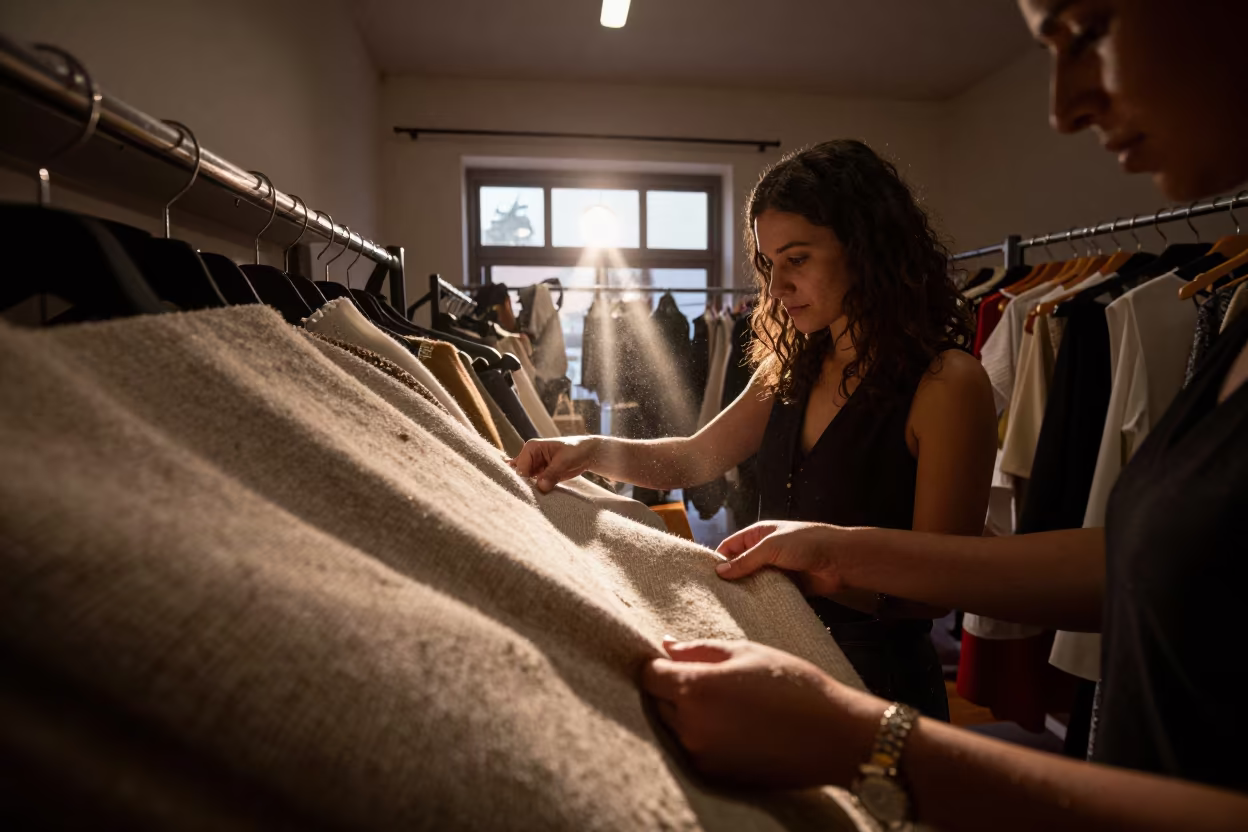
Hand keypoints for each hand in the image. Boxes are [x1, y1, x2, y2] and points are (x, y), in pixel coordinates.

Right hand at [509, 436, 601, 491]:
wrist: (587, 454)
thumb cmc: (575, 450)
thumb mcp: (564, 461)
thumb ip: (551, 473)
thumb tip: (540, 487)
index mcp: (531, 448)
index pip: (520, 467)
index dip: (523, 480)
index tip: (531, 491)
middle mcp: (529, 457)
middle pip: (520, 475)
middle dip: (525, 486)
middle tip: (531, 497)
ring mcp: (534, 467)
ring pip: (526, 482)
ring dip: (531, 490)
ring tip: (535, 498)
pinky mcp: (540, 476)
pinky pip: (534, 485)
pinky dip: (536, 491)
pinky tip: (539, 498)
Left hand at [641, 638, 878, 788]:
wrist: (833, 736)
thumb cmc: (793, 685)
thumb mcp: (747, 652)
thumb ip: (699, 649)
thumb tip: (665, 646)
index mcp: (695, 689)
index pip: (649, 675)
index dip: (657, 663)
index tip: (673, 659)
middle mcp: (690, 726)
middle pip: (657, 701)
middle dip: (673, 687)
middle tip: (708, 678)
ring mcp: (700, 754)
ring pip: (674, 726)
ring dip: (687, 712)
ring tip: (726, 702)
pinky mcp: (714, 774)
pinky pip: (693, 748)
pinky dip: (703, 735)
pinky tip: (734, 724)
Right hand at [715, 521, 848, 596]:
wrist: (841, 560)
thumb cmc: (808, 543)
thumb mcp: (771, 547)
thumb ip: (746, 560)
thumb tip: (720, 572)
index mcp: (759, 534)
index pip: (730, 546)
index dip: (718, 559)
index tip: (706, 577)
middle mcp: (765, 551)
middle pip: (740, 566)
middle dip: (730, 579)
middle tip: (715, 596)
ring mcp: (776, 569)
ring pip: (754, 582)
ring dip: (746, 592)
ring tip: (730, 607)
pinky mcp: (787, 586)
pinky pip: (769, 594)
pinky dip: (761, 601)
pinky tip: (751, 611)